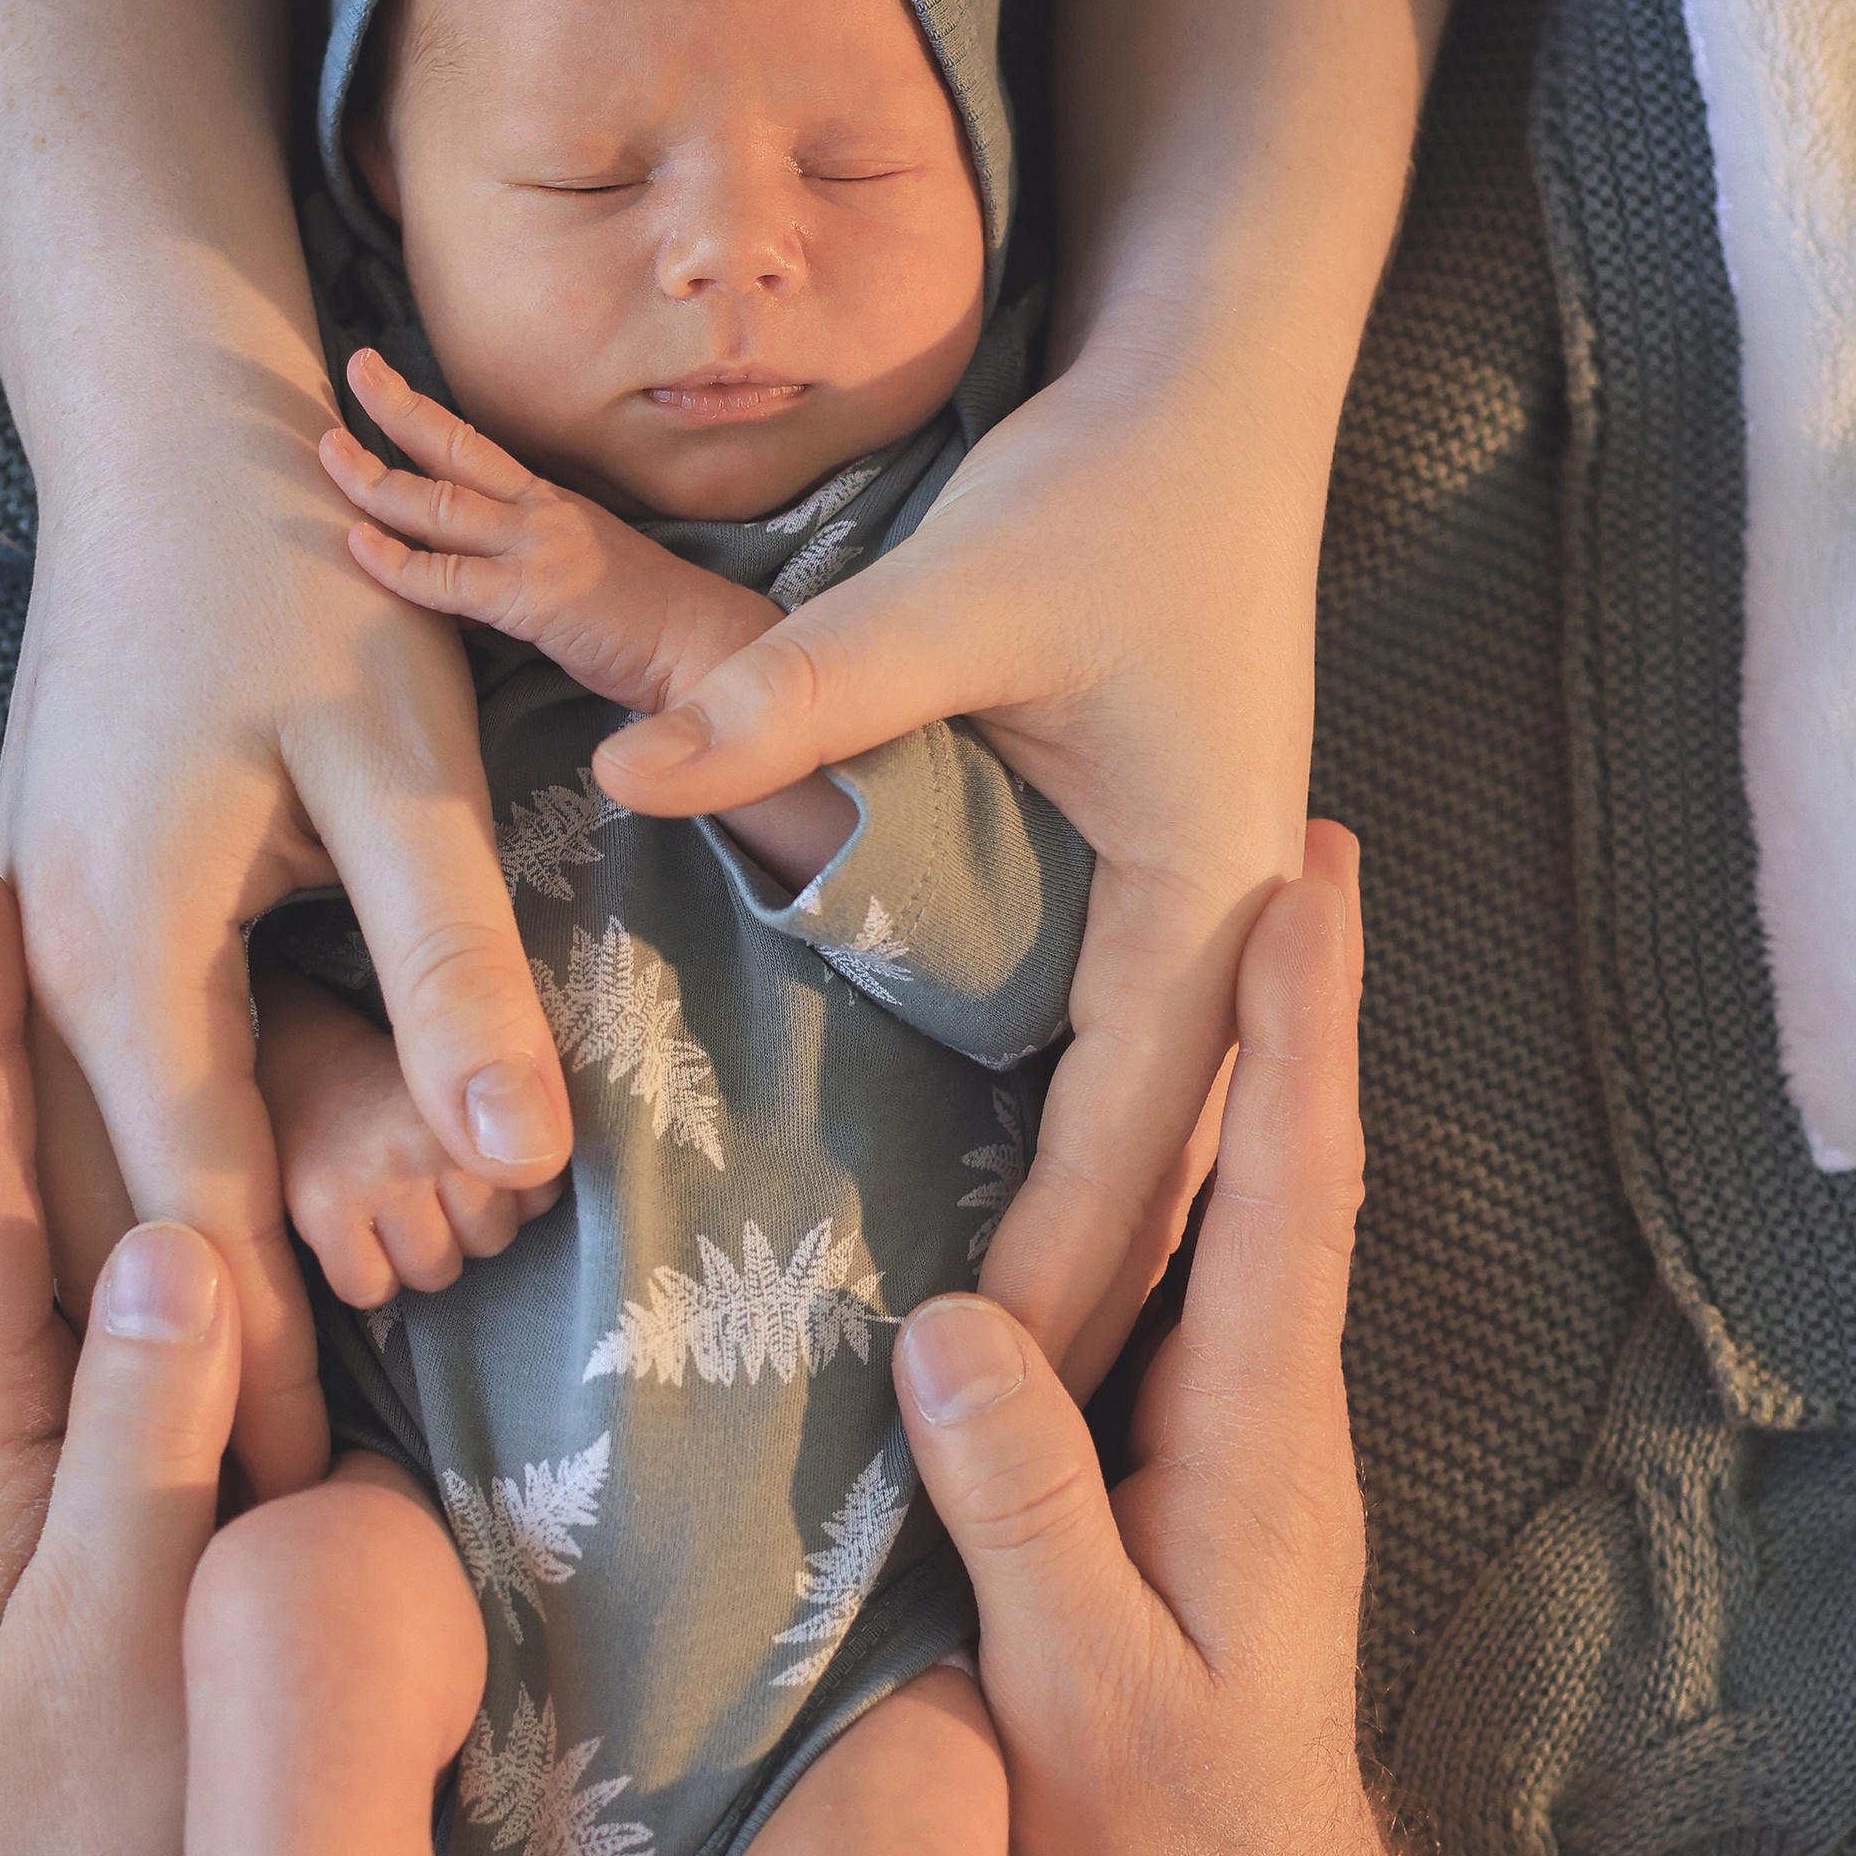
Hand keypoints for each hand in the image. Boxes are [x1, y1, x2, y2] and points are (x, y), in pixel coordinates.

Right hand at [0, 405, 572, 1505]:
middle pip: (125, 1217)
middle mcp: (52, 968)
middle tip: (296, 1520)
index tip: (318, 1517)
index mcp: (122, 954)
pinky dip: (159, 1176)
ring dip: (178, 1274)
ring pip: (98, 1164)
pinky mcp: (70, 908)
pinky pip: (101, 1088)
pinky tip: (222, 1249)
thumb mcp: (398, 763)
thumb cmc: (298, 573)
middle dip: (208, 1355)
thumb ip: (452, 962)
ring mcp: (43, 938)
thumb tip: (517, 1153)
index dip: (263, 1368)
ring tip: (260, 1429)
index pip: (198, 1216)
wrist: (168, 424)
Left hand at [0, 823, 252, 1855]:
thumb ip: (146, 1447)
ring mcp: (40, 1454)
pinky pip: (96, 1299)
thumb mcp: (131, 1634)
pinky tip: (124, 1148)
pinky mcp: (111, 1491)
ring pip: (29, 1226)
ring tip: (21, 954)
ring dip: (24, 1078)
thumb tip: (177, 1250)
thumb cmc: (111, 1822)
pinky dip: (99, 1187)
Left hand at [326, 351, 779, 713]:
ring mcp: (538, 550)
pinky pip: (448, 579)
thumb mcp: (581, 578)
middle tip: (353, 371)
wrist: (705, 648)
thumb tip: (463, 586)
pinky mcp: (533, 599)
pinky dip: (397, 563)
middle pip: (456, 448)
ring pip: (440, 503)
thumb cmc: (650, 624)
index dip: (425, 416)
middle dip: (396, 406)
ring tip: (329, 453)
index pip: (478, 448)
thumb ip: (521, 570)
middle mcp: (542, 513)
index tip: (384, 383)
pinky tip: (357, 544)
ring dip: (375, 478)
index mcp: (553, 504)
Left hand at [597, 337, 1327, 1382]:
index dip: (1059, 1282)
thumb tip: (630, 772)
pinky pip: (1121, 1063)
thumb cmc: (1114, 492)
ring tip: (988, 1386)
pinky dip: (1075, 1156)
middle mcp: (1226, 934)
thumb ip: (801, 692)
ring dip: (1085, 1250)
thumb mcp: (961, 592)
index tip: (972, 1400)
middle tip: (972, 1457)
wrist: (1219, 398)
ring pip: (1149, 1132)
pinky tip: (1003, 1216)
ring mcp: (1205, 917)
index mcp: (1208, 904)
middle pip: (1158, 1174)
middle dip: (1082, 1316)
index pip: (1134, 1145)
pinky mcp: (1162, 888)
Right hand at [893, 825, 1397, 1855]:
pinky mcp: (1202, 1462)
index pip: (1286, 1193)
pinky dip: (1193, 1167)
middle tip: (1290, 833)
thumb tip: (951, 1325)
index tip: (1304, 879)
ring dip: (1248, 1067)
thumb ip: (1025, 1512)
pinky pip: (1199, 1276)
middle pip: (1287, 1163)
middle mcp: (1270, 1403)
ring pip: (1249, 1213)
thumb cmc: (1165, 1832)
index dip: (1297, 1032)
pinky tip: (1138, 1133)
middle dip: (1295, 1000)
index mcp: (1256, 1432)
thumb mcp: (1077, 1685)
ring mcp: (1245, 1431)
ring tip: (1222, 929)